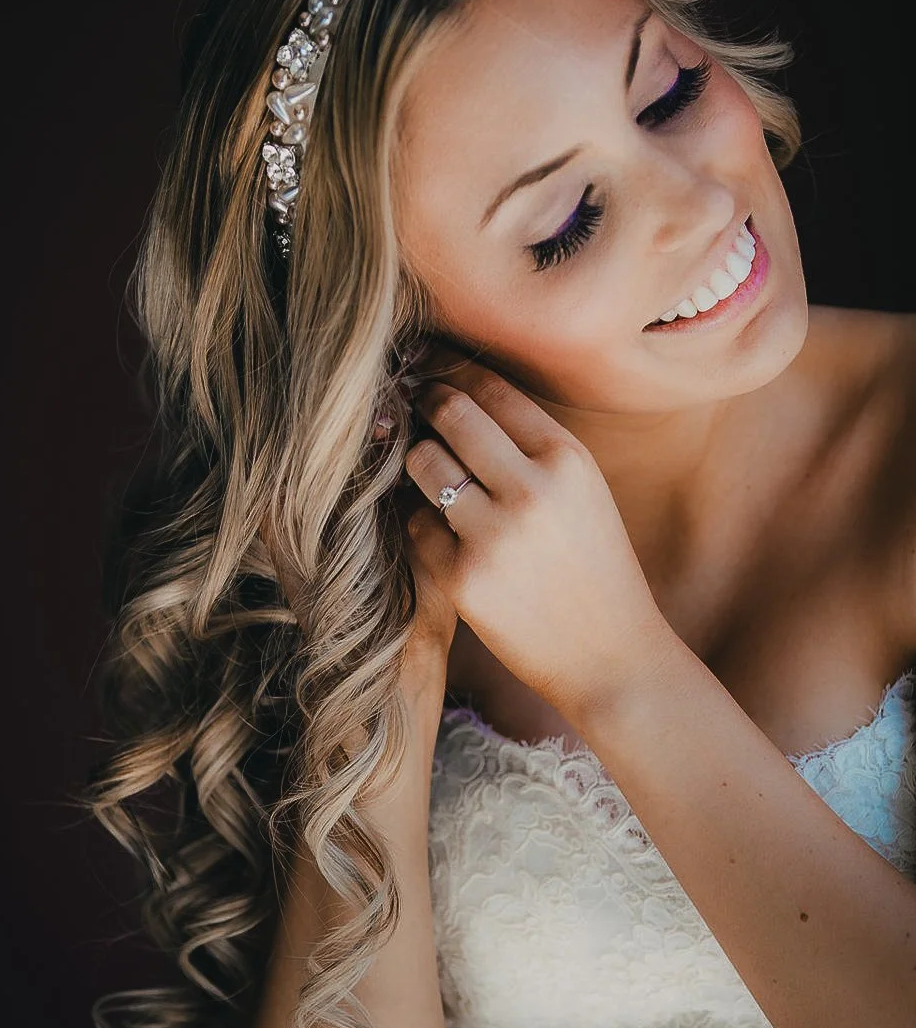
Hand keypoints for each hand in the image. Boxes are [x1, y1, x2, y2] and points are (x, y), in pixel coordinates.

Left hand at [399, 341, 673, 720]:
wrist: (612, 657)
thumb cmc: (595, 570)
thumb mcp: (584, 492)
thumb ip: (532, 447)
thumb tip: (457, 395)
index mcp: (568, 459)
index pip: (491, 389)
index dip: (452, 373)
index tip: (432, 370)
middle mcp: (532, 488)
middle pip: (450, 413)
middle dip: (427, 405)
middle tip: (415, 407)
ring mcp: (493, 533)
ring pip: (422, 463)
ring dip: (420, 464)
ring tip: (435, 478)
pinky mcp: (462, 577)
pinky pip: (415, 524)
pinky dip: (422, 524)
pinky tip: (445, 534)